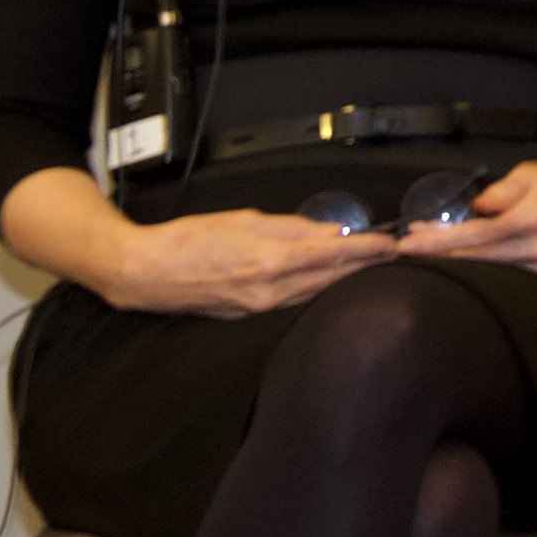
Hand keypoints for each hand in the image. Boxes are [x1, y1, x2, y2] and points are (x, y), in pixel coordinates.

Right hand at [93, 208, 396, 320]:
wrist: (144, 273)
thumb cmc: (185, 241)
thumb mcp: (243, 220)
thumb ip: (291, 227)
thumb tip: (329, 232)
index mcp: (270, 261)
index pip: (334, 255)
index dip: (368, 249)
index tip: (392, 244)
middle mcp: (269, 290)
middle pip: (331, 279)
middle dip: (364, 267)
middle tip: (392, 255)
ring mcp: (259, 307)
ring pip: (314, 293)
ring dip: (342, 280)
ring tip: (367, 267)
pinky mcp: (249, 315)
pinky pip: (293, 302)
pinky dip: (314, 291)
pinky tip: (326, 282)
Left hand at [408, 150, 536, 275]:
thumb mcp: (534, 173)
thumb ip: (501, 191)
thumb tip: (475, 208)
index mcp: (531, 219)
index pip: (474, 235)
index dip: (438, 241)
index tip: (409, 242)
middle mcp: (536, 248)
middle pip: (475, 260)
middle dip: (437, 256)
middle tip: (405, 251)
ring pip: (488, 271)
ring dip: (455, 264)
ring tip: (428, 253)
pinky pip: (504, 274)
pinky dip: (479, 268)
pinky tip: (462, 260)